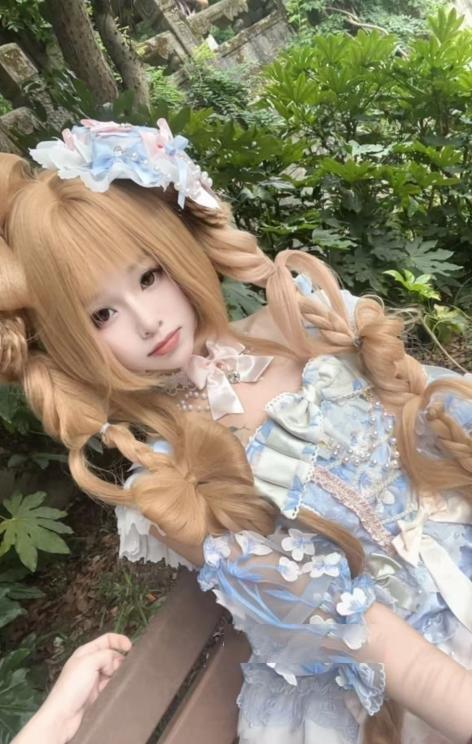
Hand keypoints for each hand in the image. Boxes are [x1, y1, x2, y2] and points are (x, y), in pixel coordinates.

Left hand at [12, 633, 131, 743]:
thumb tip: (115, 661)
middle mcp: (90, 663)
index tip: (130, 647)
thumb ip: (106, 655)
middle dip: (119, 660)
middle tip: (119, 669)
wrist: (64, 716)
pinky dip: (115, 685)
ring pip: (113, 671)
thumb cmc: (71, 687)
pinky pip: (112, 685)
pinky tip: (115, 689)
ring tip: (117, 680)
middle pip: (112, 655)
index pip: (107, 639)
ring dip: (118, 674)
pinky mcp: (98, 693)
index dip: (119, 640)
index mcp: (86, 652)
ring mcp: (94, 679)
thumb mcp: (89, 662)